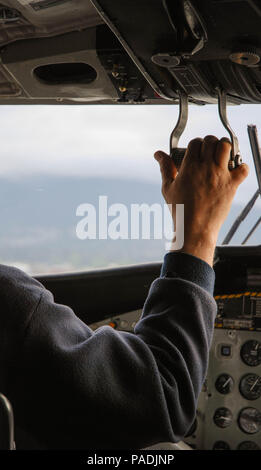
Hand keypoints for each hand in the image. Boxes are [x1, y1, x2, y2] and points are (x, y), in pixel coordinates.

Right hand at [155, 135, 248, 265]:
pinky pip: (243, 168)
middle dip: (210, 142)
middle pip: (211, 141)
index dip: (196, 144)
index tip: (197, 151)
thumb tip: (158, 154)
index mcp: (189, 167)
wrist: (194, 228)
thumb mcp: (168, 188)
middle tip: (209, 151)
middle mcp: (206, 168)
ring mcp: (220, 175)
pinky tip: (236, 170)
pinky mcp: (232, 185)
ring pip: (227, 147)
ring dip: (225, 148)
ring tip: (222, 155)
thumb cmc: (180, 210)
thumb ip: (165, 167)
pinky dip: (242, 167)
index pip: (195, 142)